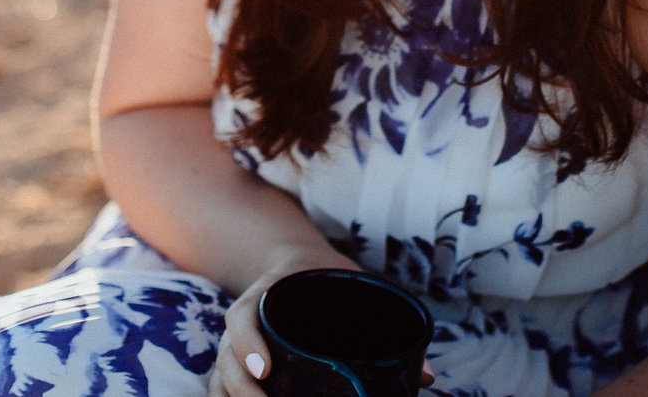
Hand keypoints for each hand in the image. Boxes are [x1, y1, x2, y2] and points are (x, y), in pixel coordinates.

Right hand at [206, 268, 439, 396]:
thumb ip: (389, 319)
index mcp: (266, 295)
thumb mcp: (355, 284)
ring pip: (220, 379)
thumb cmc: (328, 277)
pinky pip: (221, 389)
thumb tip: (427, 377)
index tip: (267, 370)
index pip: (242, 319)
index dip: (247, 345)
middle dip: (241, 388)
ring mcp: (236, 346)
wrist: (294, 263)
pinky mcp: (238, 365)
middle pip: (226, 359)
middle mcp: (244, 323)